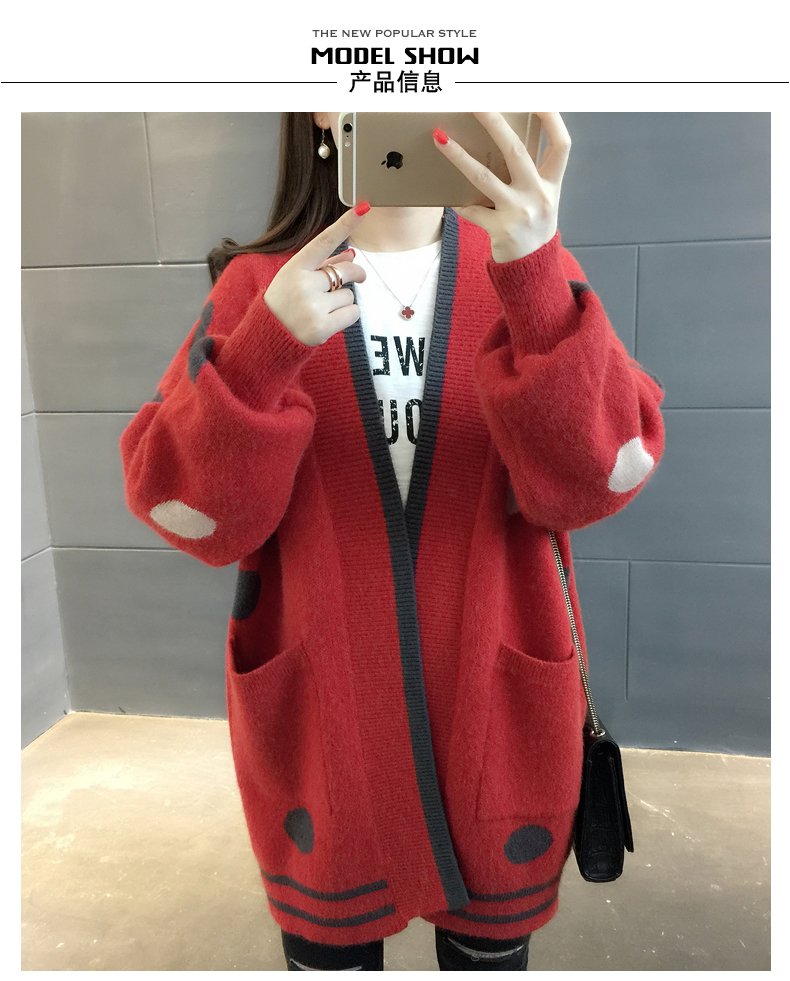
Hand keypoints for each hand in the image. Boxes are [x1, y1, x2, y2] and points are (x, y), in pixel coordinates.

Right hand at [264, 206, 368, 346]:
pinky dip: (347, 315)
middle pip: (346, 270)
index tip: (362, 209)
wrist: (268, 335)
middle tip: (359, 276)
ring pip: (350, 295)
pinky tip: (330, 319)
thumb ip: (324, 265)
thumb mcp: (297, 277)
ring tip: (322, 308)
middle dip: (356, 273)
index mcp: (295, 267)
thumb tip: (352, 255)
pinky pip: (353, 313)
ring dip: (343, 300)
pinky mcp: (321, 328)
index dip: (345, 225)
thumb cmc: (285, 301)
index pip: (324, 242)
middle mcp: (303, 285)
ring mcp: (312, 307)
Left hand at [433, 112, 571, 262]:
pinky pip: (472, 210)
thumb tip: (502, 141)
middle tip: (475, 103)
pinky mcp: (500, 229)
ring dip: (460, 156)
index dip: (552, 119)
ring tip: (440, 138)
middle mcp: (539, 195)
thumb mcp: (543, 200)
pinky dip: (460, 203)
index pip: (561, 145)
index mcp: (552, 184)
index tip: (537, 96)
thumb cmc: (533, 228)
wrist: (532, 269)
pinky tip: (450, 198)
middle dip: (495, 124)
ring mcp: (519, 212)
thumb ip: (532, 175)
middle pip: (517, 151)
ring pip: (484, 178)